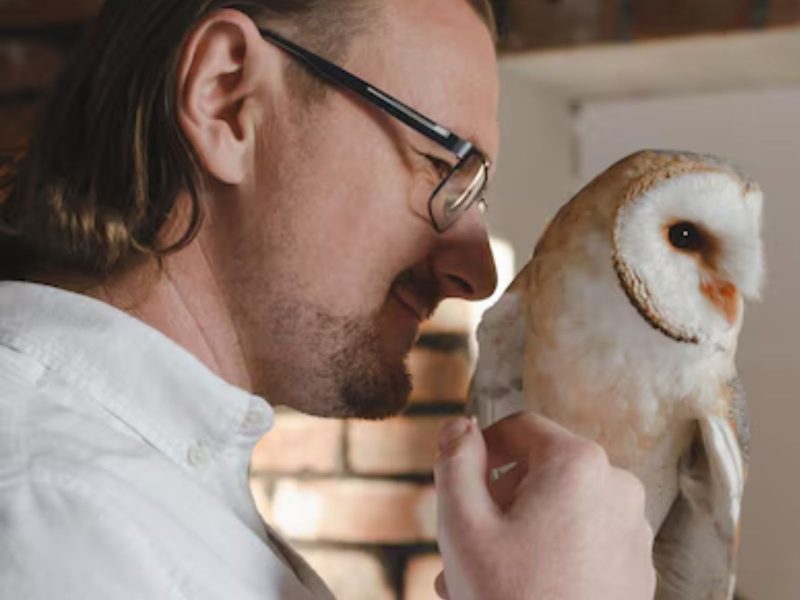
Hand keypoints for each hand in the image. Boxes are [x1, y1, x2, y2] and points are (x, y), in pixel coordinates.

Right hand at [433, 412, 655, 599]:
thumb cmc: (511, 599)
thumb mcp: (463, 523)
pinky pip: (583, 539)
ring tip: (482, 574)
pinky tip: (518, 588)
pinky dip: (549, 552)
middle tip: (464, 539)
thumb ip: (455, 461)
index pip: (519, 427)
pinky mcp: (636, 566)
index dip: (481, 447)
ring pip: (559, 509)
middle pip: (539, 470)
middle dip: (496, 499)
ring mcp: (633, 529)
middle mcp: (616, 487)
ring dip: (517, 530)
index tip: (458, 480)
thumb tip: (459, 425)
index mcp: (577, 464)